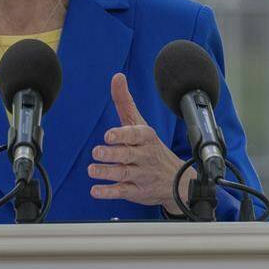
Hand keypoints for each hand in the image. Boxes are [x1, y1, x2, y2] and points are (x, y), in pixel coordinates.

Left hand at [87, 72, 187, 213]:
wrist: (177, 180)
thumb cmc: (150, 147)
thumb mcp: (140, 123)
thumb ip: (125, 101)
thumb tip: (117, 77)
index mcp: (145, 137)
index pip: (135, 134)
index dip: (122, 135)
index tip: (108, 135)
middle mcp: (144, 156)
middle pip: (128, 155)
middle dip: (112, 154)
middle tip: (97, 152)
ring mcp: (141, 175)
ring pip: (124, 174)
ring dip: (107, 173)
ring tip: (92, 170)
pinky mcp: (136, 191)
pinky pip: (123, 191)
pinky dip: (109, 192)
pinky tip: (96, 191)